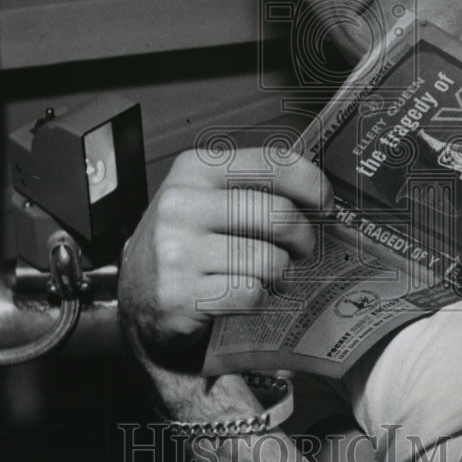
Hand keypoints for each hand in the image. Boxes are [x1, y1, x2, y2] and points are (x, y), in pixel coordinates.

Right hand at [118, 146, 322, 375]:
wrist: (136, 296)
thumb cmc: (184, 243)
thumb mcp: (207, 197)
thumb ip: (251, 186)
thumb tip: (317, 191)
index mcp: (194, 169)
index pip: (271, 163)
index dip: (311, 184)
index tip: (324, 203)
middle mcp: (181, 204)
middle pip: (278, 214)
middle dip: (303, 236)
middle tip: (303, 249)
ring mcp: (176, 251)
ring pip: (269, 259)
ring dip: (282, 273)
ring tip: (272, 275)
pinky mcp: (179, 295)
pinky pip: (250, 294)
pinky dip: (259, 298)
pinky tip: (246, 294)